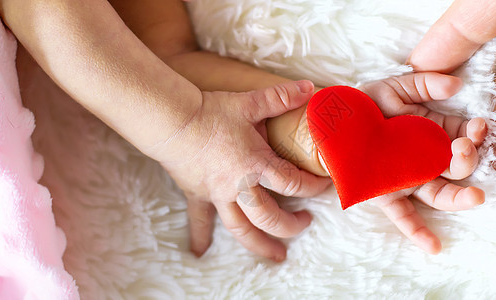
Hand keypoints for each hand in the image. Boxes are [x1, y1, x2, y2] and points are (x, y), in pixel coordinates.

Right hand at [150, 80, 330, 260]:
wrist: (172, 120)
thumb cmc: (212, 112)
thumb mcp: (250, 102)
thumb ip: (281, 97)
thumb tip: (309, 88)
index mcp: (256, 165)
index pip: (293, 183)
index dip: (313, 187)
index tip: (323, 187)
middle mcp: (239, 187)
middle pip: (270, 218)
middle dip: (291, 226)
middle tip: (305, 223)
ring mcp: (218, 195)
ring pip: (242, 229)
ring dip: (260, 245)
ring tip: (276, 256)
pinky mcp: (198, 194)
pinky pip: (200, 219)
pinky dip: (200, 236)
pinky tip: (199, 251)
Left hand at [359, 72, 487, 253]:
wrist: (332, 123)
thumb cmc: (367, 104)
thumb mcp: (397, 87)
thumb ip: (426, 84)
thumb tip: (457, 85)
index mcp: (435, 135)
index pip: (466, 139)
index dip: (477, 135)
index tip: (479, 126)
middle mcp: (427, 162)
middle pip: (459, 169)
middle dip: (468, 160)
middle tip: (465, 147)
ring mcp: (409, 181)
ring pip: (441, 195)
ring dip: (460, 199)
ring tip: (476, 197)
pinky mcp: (386, 196)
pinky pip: (404, 217)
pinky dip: (418, 233)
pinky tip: (434, 247)